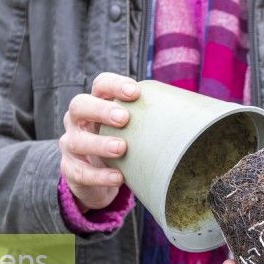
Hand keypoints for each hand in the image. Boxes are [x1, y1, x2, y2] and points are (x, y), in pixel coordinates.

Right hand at [59, 73, 139, 210]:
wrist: (96, 179)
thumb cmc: (120, 146)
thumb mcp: (131, 130)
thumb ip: (150, 120)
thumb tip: (193, 112)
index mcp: (95, 104)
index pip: (100, 85)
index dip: (115, 85)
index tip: (135, 92)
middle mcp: (78, 121)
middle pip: (79, 105)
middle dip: (101, 110)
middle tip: (124, 118)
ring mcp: (70, 145)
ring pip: (77, 141)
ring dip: (100, 144)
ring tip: (121, 148)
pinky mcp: (70, 170)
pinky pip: (80, 172)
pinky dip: (99, 176)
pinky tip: (118, 177)